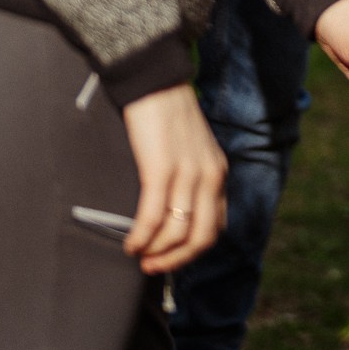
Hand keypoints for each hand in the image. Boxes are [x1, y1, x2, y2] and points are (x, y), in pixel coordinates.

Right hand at [119, 83, 225, 273]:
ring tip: (138, 255)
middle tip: (153, 267)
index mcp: (217, 173)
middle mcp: (209, 176)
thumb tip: (172, 215)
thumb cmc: (167, 118)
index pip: (215, 226)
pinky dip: (141, 237)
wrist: (155, 82)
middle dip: (177, 260)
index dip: (192, 251)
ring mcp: (188, 173)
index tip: (170, 258)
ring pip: (177, 232)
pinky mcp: (161, 169)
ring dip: (156, 252)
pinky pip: (153, 216)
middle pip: (202, 237)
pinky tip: (131, 243)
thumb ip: (191, 180)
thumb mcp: (192, 151)